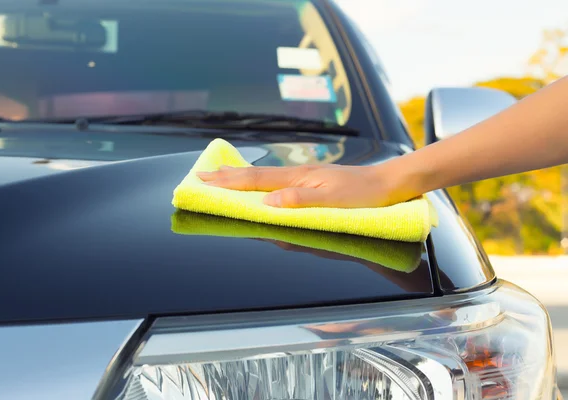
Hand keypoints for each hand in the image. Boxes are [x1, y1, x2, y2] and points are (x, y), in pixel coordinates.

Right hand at [196, 164, 417, 207]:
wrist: (388, 183)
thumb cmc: (364, 195)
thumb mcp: (334, 200)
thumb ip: (301, 200)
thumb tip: (268, 201)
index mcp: (299, 178)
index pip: (256, 181)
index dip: (229, 182)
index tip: (204, 179)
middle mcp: (298, 175)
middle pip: (255, 176)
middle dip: (226, 176)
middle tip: (201, 175)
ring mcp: (304, 176)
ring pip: (264, 177)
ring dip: (239, 177)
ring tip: (221, 175)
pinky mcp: (311, 181)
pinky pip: (276, 180)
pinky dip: (258, 181)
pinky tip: (258, 183)